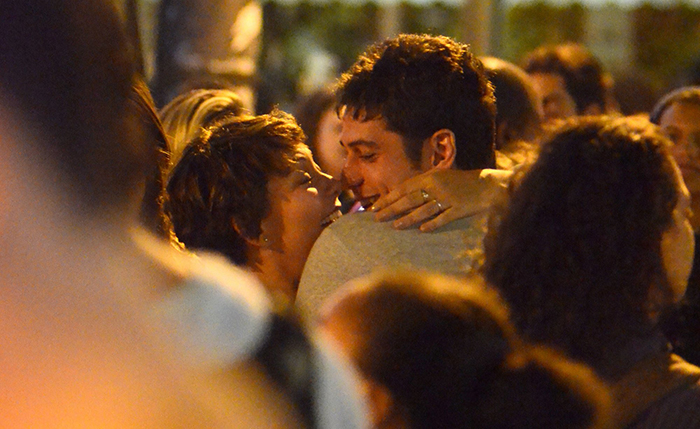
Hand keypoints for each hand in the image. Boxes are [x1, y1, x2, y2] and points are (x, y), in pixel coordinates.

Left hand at [370, 169, 509, 231]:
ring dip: (408, 218)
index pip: (404, 188)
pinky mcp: (460, 209)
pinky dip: (433, 223)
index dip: (389, 197)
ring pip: (424, 209)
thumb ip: (422, 186)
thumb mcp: (440, 178)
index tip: (375, 206)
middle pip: (410, 199)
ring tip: (394, 226)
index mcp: (430, 177)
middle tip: (377, 218)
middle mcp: (437, 186)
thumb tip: (400, 198)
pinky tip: (422, 230)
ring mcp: (449, 198)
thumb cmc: (461, 182)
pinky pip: (444, 217)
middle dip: (392, 208)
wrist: (488, 185)